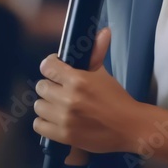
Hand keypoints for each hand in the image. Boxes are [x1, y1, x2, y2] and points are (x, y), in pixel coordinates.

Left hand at [32, 27, 138, 155]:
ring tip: (58, 106)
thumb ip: (97, 52)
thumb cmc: (117, 99)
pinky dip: (45, 122)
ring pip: (38, 105)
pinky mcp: (64, 136)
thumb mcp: (104, 74)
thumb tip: (104, 31)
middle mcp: (69, 98)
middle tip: (61, 90)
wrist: (129, 127)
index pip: (47, 66)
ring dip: (47, 105)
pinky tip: (55, 119)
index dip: (50, 66)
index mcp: (78, 80)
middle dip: (50, 86)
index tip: (56, 70)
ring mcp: (65, 118)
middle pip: (41, 86)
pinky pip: (38, 125)